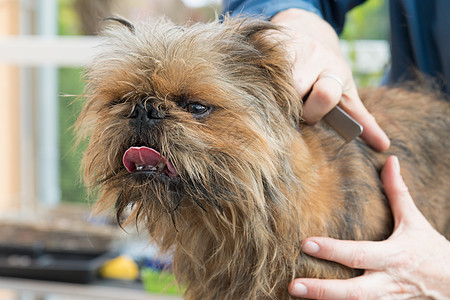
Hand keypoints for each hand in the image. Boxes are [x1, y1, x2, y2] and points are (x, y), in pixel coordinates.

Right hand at [271, 8, 389, 151]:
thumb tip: (384, 146)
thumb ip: (362, 119)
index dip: (314, 112)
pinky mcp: (270, 39)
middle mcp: (314, 56)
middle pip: (296, 86)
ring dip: (271, 91)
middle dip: (290, 102)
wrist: (310, 32)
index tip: (308, 117)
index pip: (326, 95)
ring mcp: (291, 46)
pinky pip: (259, 61)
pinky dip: (257, 74)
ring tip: (274, 96)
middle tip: (289, 107)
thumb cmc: (329, 70)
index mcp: (335, 71)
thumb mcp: (347, 91)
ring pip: (275, 76)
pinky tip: (260, 80)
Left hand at [289, 156, 449, 298]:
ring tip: (299, 298)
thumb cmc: (431, 252)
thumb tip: (390, 160)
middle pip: (355, 292)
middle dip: (323, 290)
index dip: (333, 250)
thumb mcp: (416, 222)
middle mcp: (388, 283)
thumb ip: (398, 192)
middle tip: (294, 286)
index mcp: (393, 256)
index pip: (358, 254)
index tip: (306, 244)